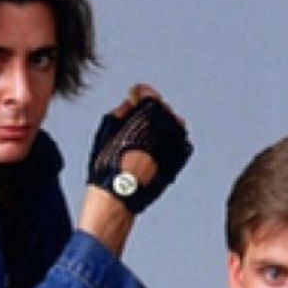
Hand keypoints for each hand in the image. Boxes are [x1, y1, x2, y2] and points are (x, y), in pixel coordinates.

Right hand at [85, 84, 191, 215]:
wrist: (120, 194)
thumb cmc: (109, 163)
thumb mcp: (108, 129)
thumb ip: (122, 110)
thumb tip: (131, 102)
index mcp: (149, 113)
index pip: (149, 94)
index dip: (140, 94)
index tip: (134, 98)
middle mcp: (167, 124)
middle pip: (163, 109)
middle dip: (151, 112)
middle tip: (138, 121)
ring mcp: (176, 142)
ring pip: (174, 125)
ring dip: (162, 127)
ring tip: (147, 139)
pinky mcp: (180, 159)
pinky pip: (179, 143)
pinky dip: (170, 143)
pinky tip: (155, 152)